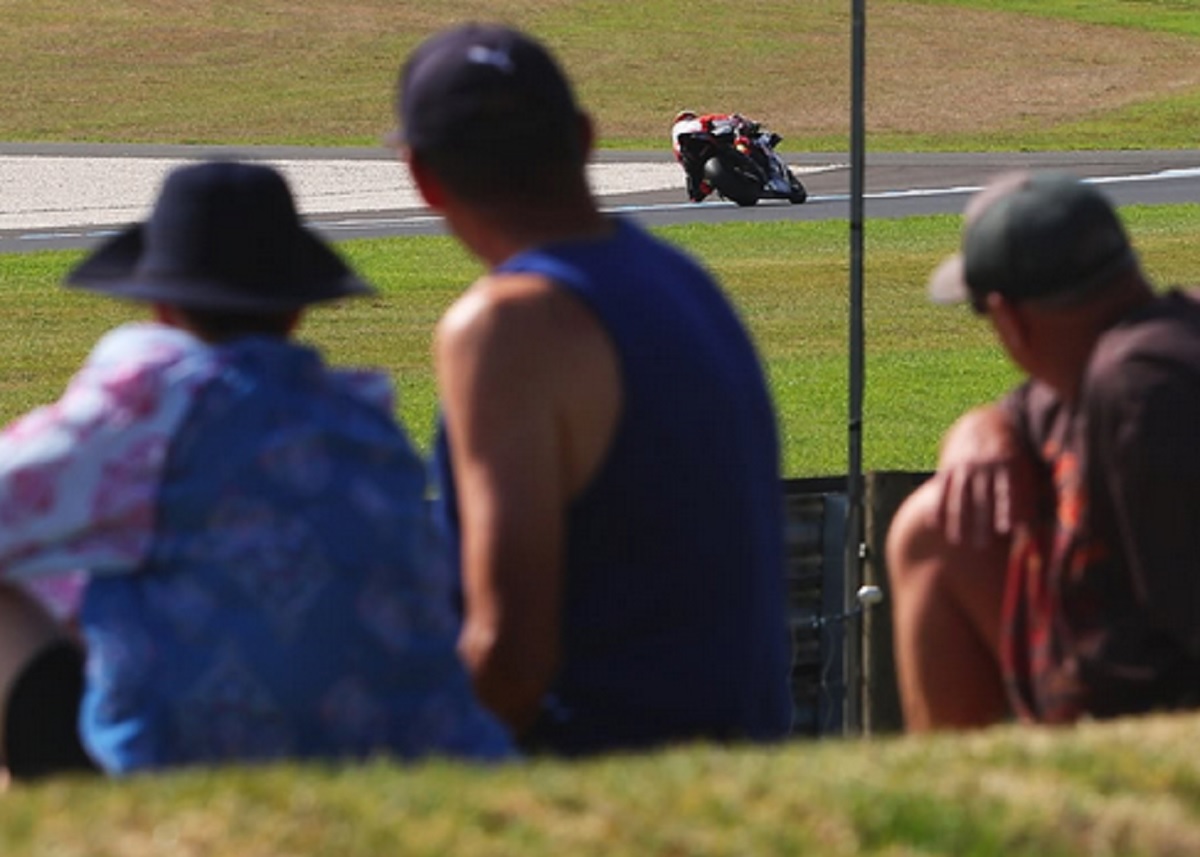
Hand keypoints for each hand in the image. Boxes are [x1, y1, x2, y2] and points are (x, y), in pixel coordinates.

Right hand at [932, 406, 1039, 546]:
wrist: (987, 421)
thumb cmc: (1015, 454)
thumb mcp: (1027, 465)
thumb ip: (1031, 492)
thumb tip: (1035, 524)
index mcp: (1011, 462)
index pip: (1009, 488)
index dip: (1007, 508)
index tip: (1007, 529)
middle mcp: (986, 463)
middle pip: (982, 496)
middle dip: (980, 521)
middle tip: (981, 546)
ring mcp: (965, 465)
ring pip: (960, 494)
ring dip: (957, 519)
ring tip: (957, 541)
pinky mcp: (949, 466)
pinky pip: (942, 488)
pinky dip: (938, 506)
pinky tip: (936, 524)